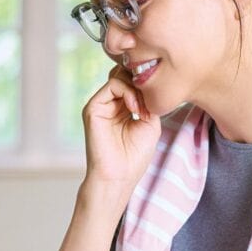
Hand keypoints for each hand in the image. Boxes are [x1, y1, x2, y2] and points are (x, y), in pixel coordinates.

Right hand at [82, 65, 160, 187]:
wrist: (119, 176)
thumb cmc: (135, 156)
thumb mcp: (150, 123)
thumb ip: (147, 101)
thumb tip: (145, 82)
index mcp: (122, 107)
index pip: (132, 81)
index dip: (146, 84)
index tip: (158, 100)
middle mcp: (110, 104)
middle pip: (125, 74)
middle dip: (141, 83)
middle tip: (151, 101)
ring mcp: (100, 105)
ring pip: (119, 76)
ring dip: (136, 89)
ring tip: (142, 110)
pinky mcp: (93, 107)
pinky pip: (112, 85)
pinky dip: (127, 92)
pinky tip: (134, 109)